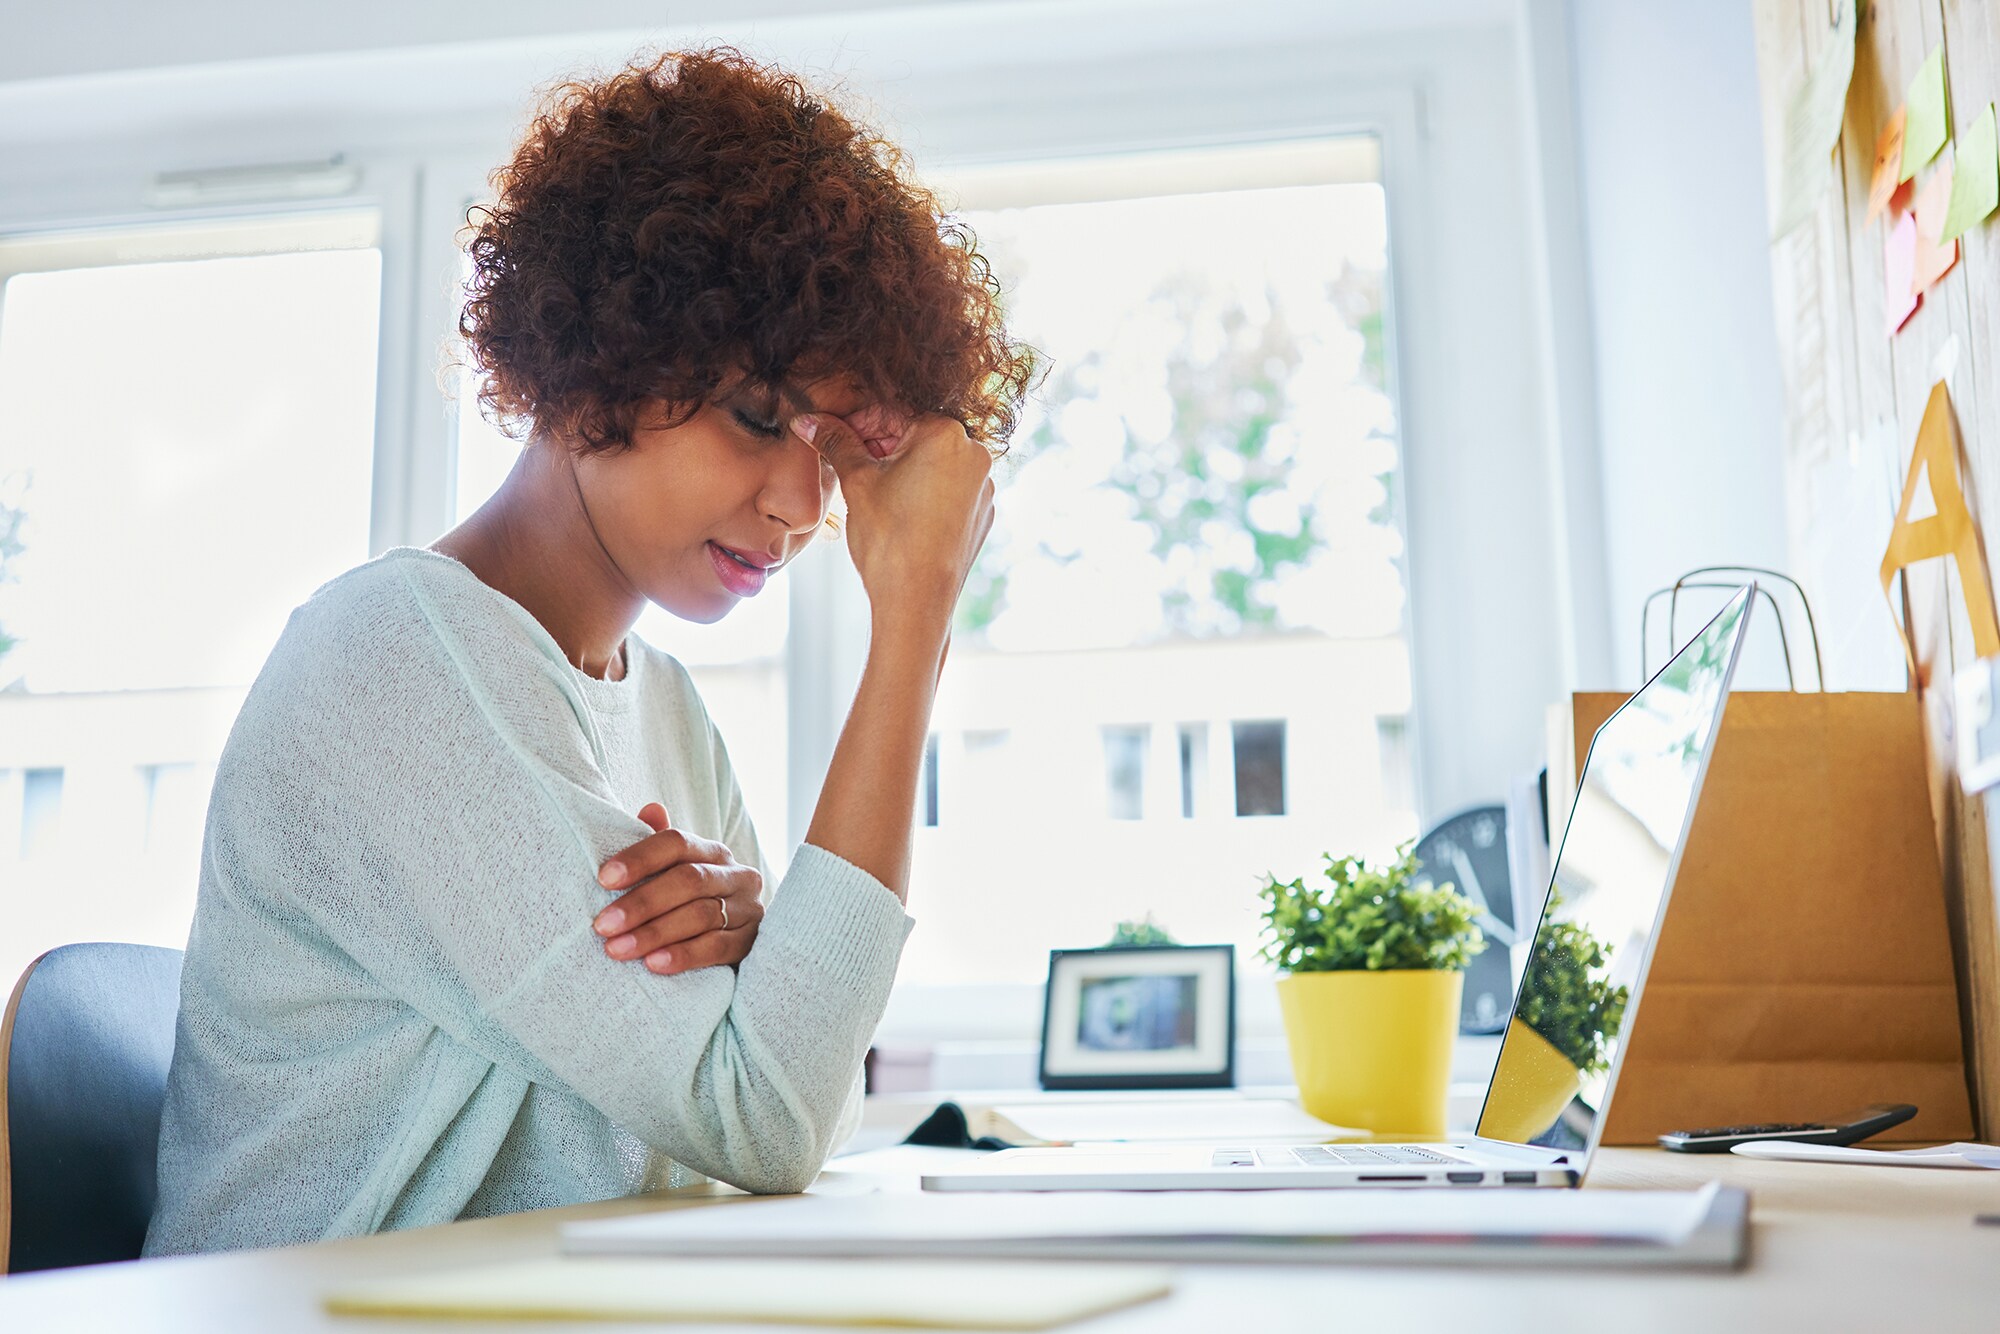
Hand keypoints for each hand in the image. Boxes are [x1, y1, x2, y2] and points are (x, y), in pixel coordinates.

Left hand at [593, 802, 763, 973]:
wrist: (730, 941)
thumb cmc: (689, 904)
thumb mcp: (674, 874)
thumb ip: (659, 848)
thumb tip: (652, 809)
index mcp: (713, 852)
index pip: (676, 843)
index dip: (640, 858)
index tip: (603, 878)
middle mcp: (736, 875)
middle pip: (688, 880)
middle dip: (641, 903)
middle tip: (603, 925)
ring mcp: (748, 909)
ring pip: (700, 915)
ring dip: (654, 933)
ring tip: (617, 949)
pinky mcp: (751, 942)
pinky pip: (717, 948)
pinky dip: (683, 955)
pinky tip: (654, 964)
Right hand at [793, 409, 994, 634]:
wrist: (917, 601)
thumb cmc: (888, 539)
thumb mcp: (856, 481)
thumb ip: (835, 442)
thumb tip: (808, 420)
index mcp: (946, 434)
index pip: (892, 413)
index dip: (855, 424)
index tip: (833, 436)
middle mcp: (975, 454)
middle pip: (915, 437)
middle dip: (879, 446)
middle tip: (846, 462)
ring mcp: (982, 487)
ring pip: (933, 464)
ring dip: (900, 469)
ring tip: (869, 490)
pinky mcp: (982, 514)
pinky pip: (948, 491)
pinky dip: (923, 492)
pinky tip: (897, 511)